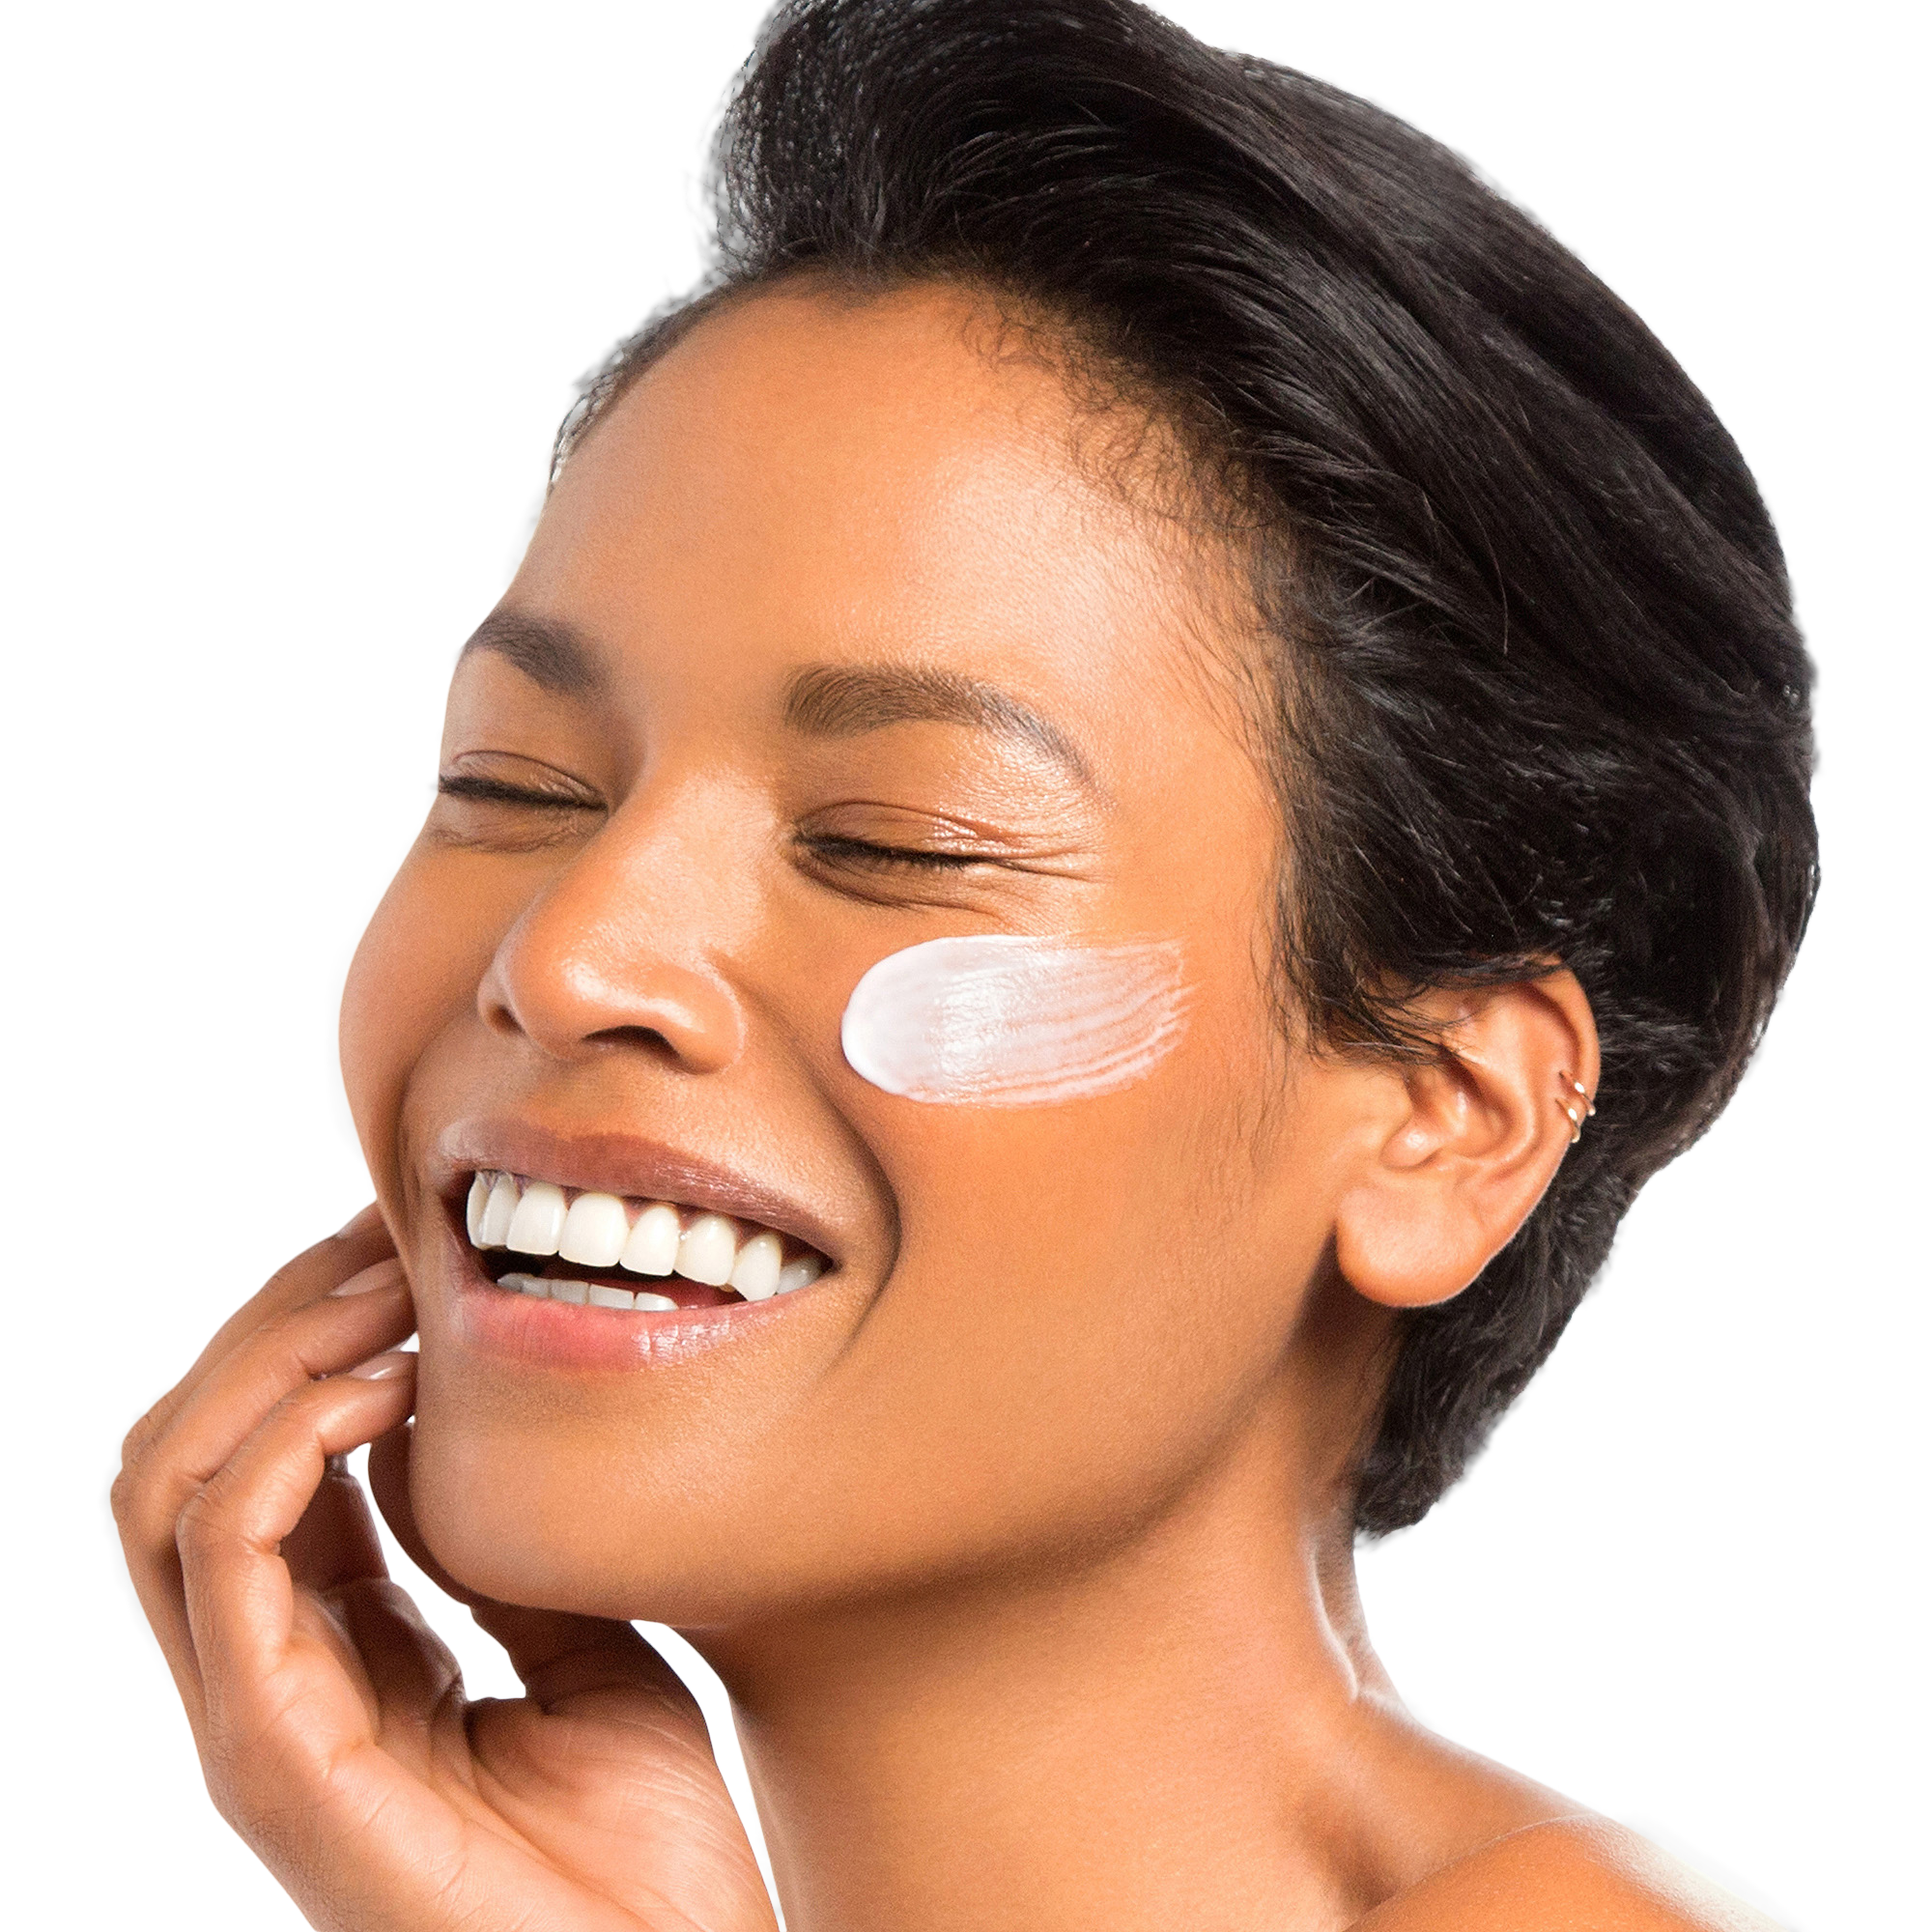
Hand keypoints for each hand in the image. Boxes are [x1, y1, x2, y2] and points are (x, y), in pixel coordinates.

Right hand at [109, 1207, 777, 1931]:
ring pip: (168, 1487)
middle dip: (276, 1317)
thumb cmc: (630, 1840)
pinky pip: (226, 1559)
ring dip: (271, 1357)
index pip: (261, 1454)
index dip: (317, 1333)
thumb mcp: (573, 1637)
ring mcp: (260, 1722)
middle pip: (188, 1450)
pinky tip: (384, 1384)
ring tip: (386, 1295)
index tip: (405, 1242)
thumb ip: (487, 1539)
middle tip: (382, 1234)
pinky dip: (288, 1440)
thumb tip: (437, 1406)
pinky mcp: (278, 1761)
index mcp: (336, 1648)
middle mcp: (272, 1678)